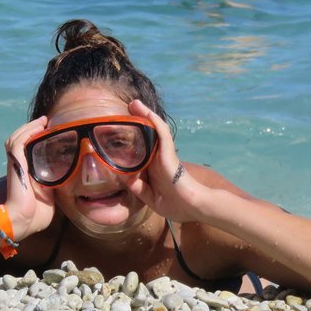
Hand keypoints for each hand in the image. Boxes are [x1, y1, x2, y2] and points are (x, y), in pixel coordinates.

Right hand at [4, 116, 54, 239]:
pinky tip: (39, 126)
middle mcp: (19, 166)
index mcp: (27, 173)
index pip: (27, 150)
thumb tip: (70, 180)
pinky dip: (28, 132)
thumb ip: (54, 185)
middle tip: (46, 122)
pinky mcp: (16, 163)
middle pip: (19, 140)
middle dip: (31, 129)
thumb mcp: (50, 196)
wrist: (24, 221)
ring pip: (17, 138)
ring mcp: (16, 164)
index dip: (35, 139)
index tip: (49, 132)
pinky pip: (18, 142)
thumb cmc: (36, 214)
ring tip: (43, 121)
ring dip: (29, 127)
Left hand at [125, 100, 202, 222]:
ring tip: (134, 104)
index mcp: (153, 169)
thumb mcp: (150, 197)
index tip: (119, 132)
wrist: (192, 207)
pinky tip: (146, 112)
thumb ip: (138, 187)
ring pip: (154, 131)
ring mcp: (164, 155)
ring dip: (145, 116)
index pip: (140, 151)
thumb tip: (124, 177)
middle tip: (128, 109)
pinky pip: (162, 135)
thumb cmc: (175, 205)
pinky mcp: (169, 153)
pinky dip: (155, 123)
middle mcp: (158, 159)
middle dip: (138, 121)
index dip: (131, 140)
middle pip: (147, 135)